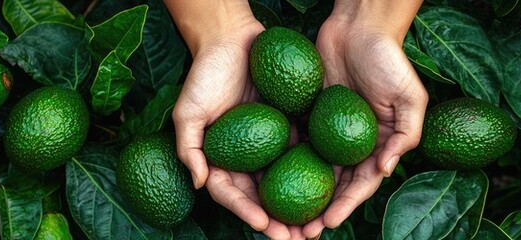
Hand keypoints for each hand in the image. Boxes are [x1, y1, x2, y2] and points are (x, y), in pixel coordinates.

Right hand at [166, 4, 298, 237]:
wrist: (234, 39)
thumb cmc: (206, 73)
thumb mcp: (188, 111)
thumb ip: (189, 148)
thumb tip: (199, 183)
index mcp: (222, 159)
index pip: (233, 195)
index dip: (247, 213)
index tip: (265, 226)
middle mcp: (247, 157)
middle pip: (263, 199)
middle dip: (278, 224)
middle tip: (296, 239)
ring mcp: (270, 144)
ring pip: (288, 183)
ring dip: (301, 208)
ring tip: (316, 227)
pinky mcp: (290, 127)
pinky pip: (305, 153)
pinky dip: (317, 173)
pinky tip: (333, 189)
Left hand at [301, 10, 427, 237]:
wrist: (359, 28)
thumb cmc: (389, 60)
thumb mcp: (410, 98)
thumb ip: (405, 135)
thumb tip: (383, 170)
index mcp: (377, 144)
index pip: (360, 184)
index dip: (345, 206)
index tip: (327, 224)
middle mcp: (351, 142)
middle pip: (334, 185)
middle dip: (319, 211)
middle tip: (300, 232)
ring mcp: (328, 130)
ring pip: (311, 170)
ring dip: (298, 195)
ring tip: (281, 216)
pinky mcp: (308, 115)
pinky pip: (295, 141)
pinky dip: (284, 162)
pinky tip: (267, 180)